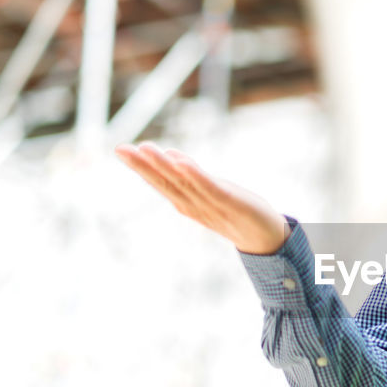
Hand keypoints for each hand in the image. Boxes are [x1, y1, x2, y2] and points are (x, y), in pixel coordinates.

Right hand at [114, 141, 290, 254]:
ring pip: (183, 183)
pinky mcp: (230, 202)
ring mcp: (211, 205)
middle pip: (165, 183)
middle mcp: (194, 205)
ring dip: (163, 166)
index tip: (120, 149)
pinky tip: (182, 163)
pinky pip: (210, 188)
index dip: (140, 167)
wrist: (266, 238)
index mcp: (187, 202)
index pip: (160, 182)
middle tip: (120, 148)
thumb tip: (170, 155)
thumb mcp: (210, 192)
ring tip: (146, 149)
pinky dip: (196, 176)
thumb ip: (191, 177)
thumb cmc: (236, 213)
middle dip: (142, 166)